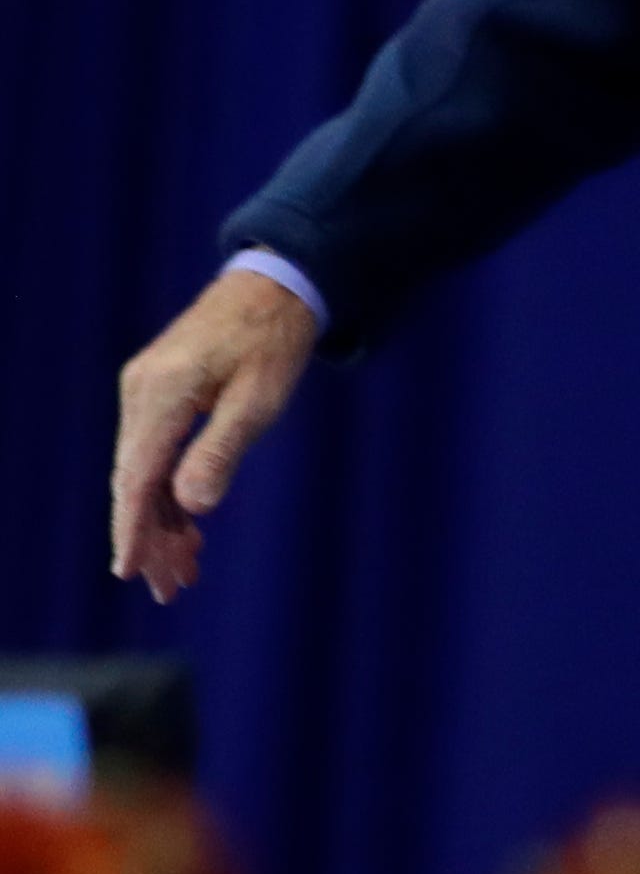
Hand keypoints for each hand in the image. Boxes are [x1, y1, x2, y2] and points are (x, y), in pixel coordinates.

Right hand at [110, 267, 321, 599]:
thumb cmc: (275, 339)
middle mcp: (141, 393)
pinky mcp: (159, 393)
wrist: (275, 285)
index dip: (132, 529)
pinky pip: (155, 452)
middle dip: (151, 538)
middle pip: (135, 481)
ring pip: (144, 472)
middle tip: (171, 589)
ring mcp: (146, 392)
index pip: (136, 476)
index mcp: (162, 393)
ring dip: (162, 521)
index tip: (130, 571)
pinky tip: (187, 525)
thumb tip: (191, 505)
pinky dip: (169, 491)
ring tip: (184, 571)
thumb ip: (221, 449)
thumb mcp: (260, 397)